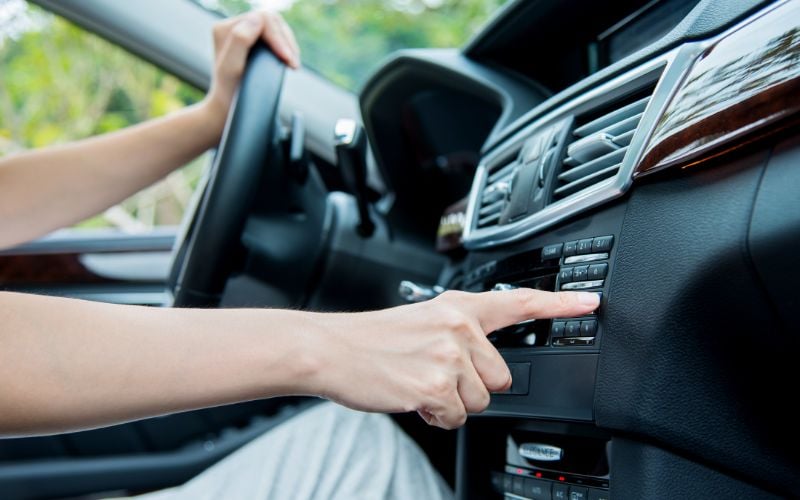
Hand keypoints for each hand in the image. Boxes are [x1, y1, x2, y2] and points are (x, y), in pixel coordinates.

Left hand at [201, 10, 300, 137]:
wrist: (227, 109)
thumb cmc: (229, 92)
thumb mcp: (231, 68)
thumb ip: (240, 40)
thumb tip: (257, 19)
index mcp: (225, 29)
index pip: (262, 20)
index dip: (279, 38)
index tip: (288, 59)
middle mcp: (232, 27)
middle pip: (270, 20)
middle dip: (285, 41)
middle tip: (294, 63)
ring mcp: (244, 34)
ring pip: (276, 26)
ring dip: (288, 43)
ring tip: (293, 63)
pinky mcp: (254, 42)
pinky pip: (277, 35)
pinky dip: (286, 46)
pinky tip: (289, 60)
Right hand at [312, 289, 599, 428]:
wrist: (332, 348)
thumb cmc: (371, 340)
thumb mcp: (421, 321)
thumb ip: (458, 335)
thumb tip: (480, 367)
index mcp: (457, 307)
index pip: (518, 302)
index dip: (560, 303)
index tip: (590, 302)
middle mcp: (459, 326)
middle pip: (500, 377)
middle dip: (471, 386)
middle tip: (432, 374)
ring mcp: (449, 355)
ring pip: (479, 401)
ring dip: (451, 402)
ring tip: (416, 381)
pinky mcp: (437, 384)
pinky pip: (456, 418)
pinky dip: (435, 416)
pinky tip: (410, 396)